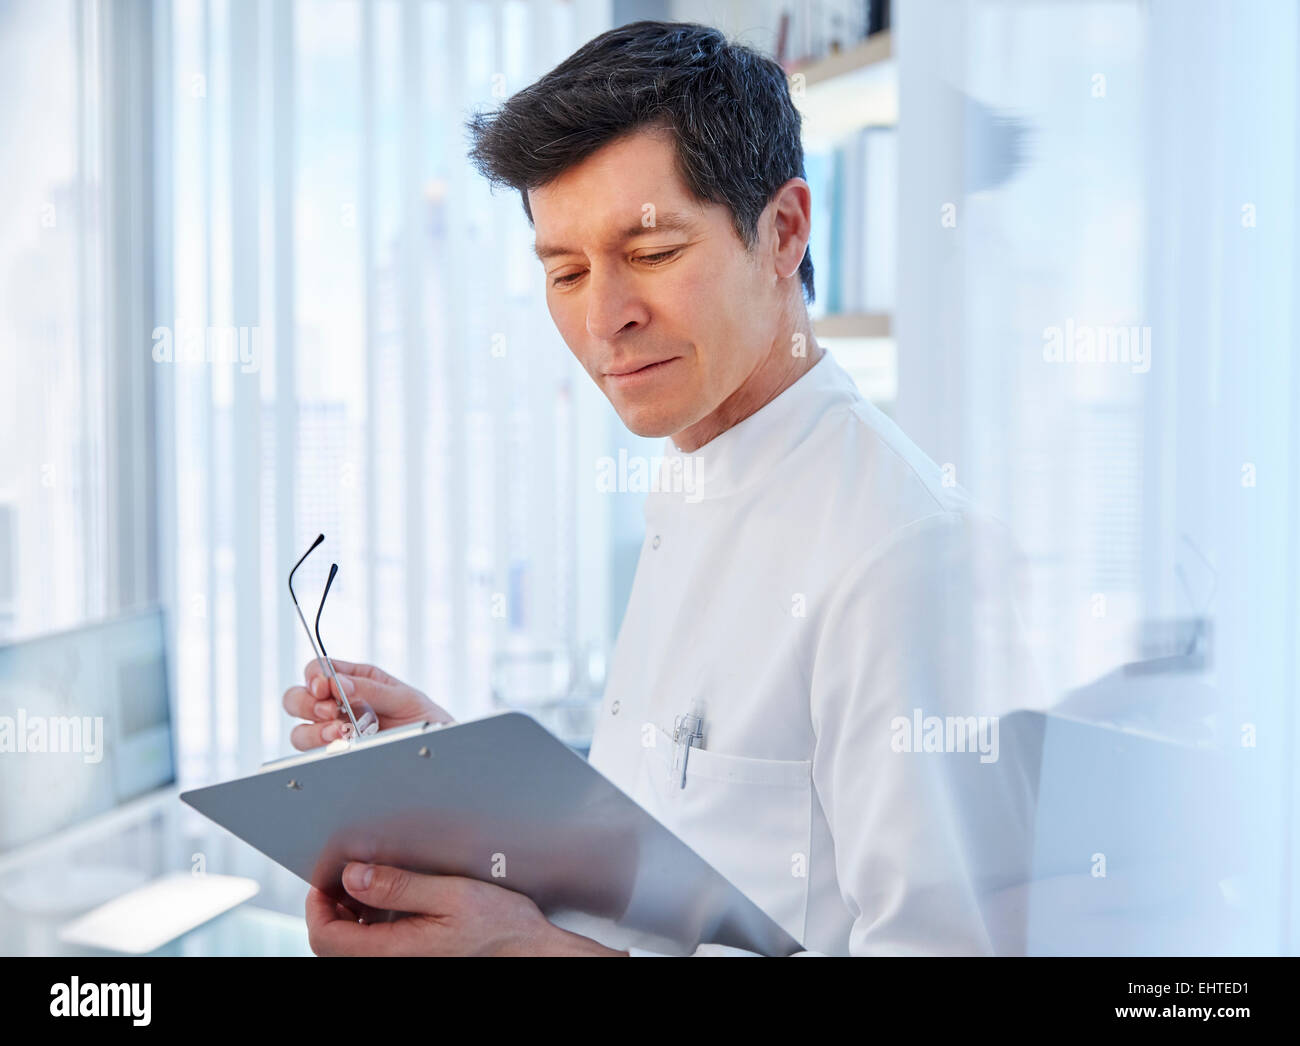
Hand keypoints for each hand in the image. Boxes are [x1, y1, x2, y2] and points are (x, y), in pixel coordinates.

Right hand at [282, 659, 453, 749]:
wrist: (439, 749)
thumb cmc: (425, 718)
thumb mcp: (405, 698)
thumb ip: (371, 689)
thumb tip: (338, 683)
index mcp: (356, 679)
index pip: (318, 670)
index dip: (314, 676)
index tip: (324, 686)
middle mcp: (340, 704)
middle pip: (298, 698)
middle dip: (307, 704)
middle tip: (331, 711)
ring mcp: (336, 731)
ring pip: (299, 730)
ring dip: (314, 731)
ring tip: (341, 733)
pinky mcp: (338, 754)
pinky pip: (313, 753)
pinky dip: (323, 748)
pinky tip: (345, 745)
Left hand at [305, 863, 627, 955]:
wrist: (531, 953)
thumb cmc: (502, 930)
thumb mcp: (452, 893)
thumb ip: (399, 885)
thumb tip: (355, 876)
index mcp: (394, 952)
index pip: (326, 937)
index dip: (317, 905)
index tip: (325, 878)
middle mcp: (394, 963)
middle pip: (335, 943)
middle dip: (333, 906)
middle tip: (346, 875)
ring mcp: (404, 963)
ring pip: (354, 946)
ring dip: (352, 914)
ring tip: (368, 883)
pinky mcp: (415, 959)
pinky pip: (377, 946)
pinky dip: (372, 923)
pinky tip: (390, 903)